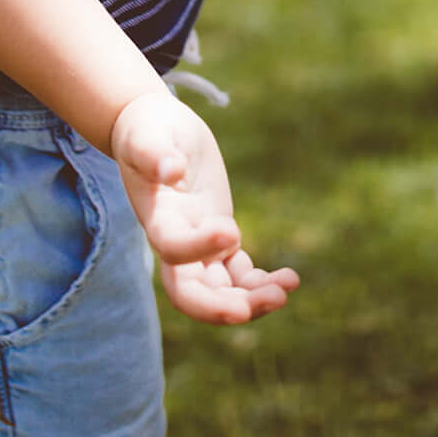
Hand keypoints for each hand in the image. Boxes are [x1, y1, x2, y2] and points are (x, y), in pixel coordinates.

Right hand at [109, 88, 300, 324]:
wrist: (153, 132)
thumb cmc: (147, 131)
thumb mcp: (146, 134)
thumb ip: (153, 153)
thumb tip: (170, 169)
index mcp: (157, 217)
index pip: (172, 247)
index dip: (199, 246)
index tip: (232, 230)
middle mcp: (175, 240)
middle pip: (190, 292)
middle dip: (221, 306)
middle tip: (260, 302)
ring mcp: (198, 244)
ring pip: (220, 289)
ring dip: (250, 298)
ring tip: (286, 290)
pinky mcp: (219, 237)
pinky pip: (238, 274)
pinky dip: (261, 282)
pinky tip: (290, 280)